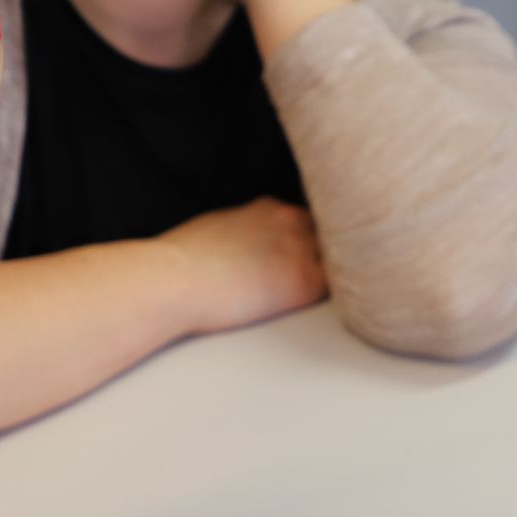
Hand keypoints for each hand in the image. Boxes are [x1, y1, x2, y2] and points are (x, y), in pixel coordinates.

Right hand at [157, 198, 327, 335]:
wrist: (173, 280)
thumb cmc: (179, 261)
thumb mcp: (214, 228)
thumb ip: (241, 230)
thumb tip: (244, 246)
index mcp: (267, 208)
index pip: (308, 220)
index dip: (312, 241)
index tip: (309, 260)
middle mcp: (290, 220)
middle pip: (331, 235)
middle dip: (329, 255)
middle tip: (333, 276)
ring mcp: (300, 249)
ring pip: (342, 258)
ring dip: (339, 275)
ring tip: (344, 293)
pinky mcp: (305, 281)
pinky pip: (340, 286)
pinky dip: (344, 295)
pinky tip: (341, 307)